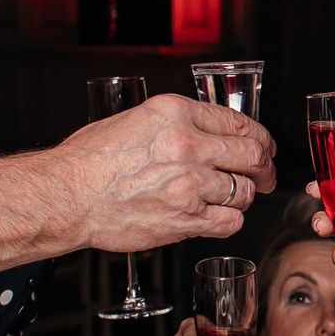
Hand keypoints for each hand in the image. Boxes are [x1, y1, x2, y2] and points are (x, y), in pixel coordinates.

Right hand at [54, 97, 275, 251]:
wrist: (67, 196)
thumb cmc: (90, 160)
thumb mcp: (136, 119)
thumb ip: (177, 123)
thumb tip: (208, 132)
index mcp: (176, 114)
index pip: (239, 122)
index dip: (260, 137)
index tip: (264, 146)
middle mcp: (189, 146)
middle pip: (252, 155)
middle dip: (265, 166)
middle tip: (267, 174)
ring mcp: (190, 184)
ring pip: (245, 191)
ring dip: (244, 195)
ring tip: (232, 197)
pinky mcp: (186, 219)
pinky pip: (230, 221)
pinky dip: (230, 220)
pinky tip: (217, 216)